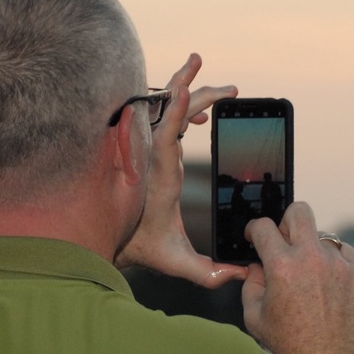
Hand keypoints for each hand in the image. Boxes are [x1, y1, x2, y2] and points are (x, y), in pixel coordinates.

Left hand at [114, 53, 246, 287]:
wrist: (113, 237)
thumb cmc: (144, 247)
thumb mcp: (175, 262)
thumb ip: (207, 272)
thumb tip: (239, 274)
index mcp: (160, 177)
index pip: (164, 136)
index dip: (173, 112)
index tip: (183, 90)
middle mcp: (152, 157)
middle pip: (171, 113)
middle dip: (199, 94)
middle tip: (232, 91)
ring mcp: (151, 150)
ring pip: (166, 109)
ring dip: (189, 91)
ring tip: (212, 79)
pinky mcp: (153, 150)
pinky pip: (166, 119)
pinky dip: (182, 109)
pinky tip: (202, 117)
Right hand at [241, 203, 353, 353]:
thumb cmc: (288, 342)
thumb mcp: (253, 315)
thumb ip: (250, 282)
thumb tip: (257, 264)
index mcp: (282, 267)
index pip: (264, 226)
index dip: (255, 230)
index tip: (256, 237)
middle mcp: (311, 259)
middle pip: (299, 211)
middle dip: (287, 221)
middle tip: (285, 241)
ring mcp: (338, 264)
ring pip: (322, 235)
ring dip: (311, 248)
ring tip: (309, 275)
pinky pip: (342, 252)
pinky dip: (332, 262)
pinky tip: (326, 282)